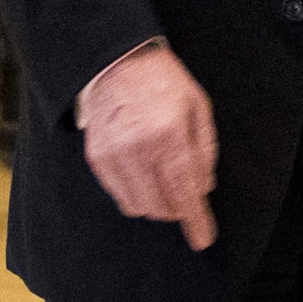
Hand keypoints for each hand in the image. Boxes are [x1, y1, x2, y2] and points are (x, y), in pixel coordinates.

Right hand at [80, 45, 217, 250]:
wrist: (119, 62)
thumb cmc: (164, 83)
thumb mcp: (199, 108)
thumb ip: (204, 151)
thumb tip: (204, 188)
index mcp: (169, 135)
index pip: (185, 192)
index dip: (196, 220)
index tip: (203, 239)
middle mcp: (139, 150)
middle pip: (162, 206)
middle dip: (178, 209)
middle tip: (186, 196)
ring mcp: (114, 156)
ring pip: (139, 206)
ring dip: (157, 203)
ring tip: (164, 181)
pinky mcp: (97, 158)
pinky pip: (119, 195)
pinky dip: (136, 194)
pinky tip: (144, 175)